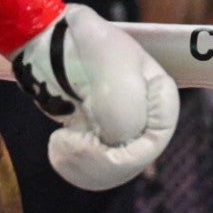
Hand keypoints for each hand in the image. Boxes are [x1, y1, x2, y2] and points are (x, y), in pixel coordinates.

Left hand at [0, 0, 181, 188]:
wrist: (52, 41)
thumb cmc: (86, 47)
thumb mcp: (112, 73)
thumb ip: (124, 114)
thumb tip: (115, 143)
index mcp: (160, 98)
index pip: (155, 140)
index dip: (126, 150)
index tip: (93, 138)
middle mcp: (147, 118)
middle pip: (133, 161)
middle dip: (97, 160)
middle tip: (66, 142)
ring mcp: (123, 129)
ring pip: (113, 171)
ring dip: (83, 165)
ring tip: (60, 143)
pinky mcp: (99, 137)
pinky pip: (94, 170)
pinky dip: (73, 166)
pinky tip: (59, 144)